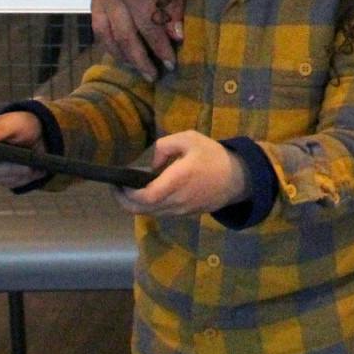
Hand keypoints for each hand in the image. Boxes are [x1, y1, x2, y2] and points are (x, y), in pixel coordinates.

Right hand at [0, 111, 45, 187]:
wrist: (41, 132)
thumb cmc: (23, 124)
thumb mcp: (14, 122)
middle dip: (11, 169)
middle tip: (28, 166)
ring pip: (4, 180)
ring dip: (22, 173)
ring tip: (36, 165)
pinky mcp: (7, 178)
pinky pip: (16, 183)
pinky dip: (29, 177)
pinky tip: (38, 169)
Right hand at [91, 0, 182, 78]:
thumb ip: (174, 7)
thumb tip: (175, 36)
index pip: (147, 29)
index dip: (159, 48)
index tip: (170, 64)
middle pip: (124, 36)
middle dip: (139, 58)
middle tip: (152, 76)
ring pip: (104, 32)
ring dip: (119, 52)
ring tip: (133, 64)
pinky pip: (96, 20)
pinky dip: (106, 36)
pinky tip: (116, 45)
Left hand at [115, 131, 245, 216]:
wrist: (237, 178)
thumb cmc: (213, 156)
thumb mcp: (190, 139)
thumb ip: (164, 147)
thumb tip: (150, 165)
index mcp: (178, 179)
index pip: (145, 196)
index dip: (127, 193)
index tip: (118, 182)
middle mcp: (177, 199)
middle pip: (142, 209)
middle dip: (124, 201)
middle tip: (116, 188)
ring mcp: (181, 210)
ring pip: (150, 213)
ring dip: (136, 204)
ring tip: (129, 189)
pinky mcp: (184, 214)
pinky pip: (161, 213)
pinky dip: (149, 206)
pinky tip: (148, 193)